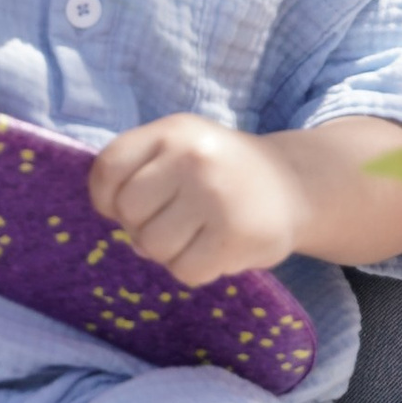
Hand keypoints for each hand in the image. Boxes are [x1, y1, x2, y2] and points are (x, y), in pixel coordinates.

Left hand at [88, 114, 300, 286]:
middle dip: (142, 226)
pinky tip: (216, 250)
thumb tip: (131, 239)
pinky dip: (195, 270)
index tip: (123, 206)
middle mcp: (193, 157)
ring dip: (169, 252)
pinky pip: (185, 271)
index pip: (109, 167)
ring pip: (153, 246)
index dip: (106, 197)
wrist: (295, 186)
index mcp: (174, 131)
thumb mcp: (183, 150)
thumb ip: (143, 178)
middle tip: (173, 222)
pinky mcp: (235, 236)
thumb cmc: (223, 172)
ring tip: (197, 235)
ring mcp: (215, 196)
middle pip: (128, 212)